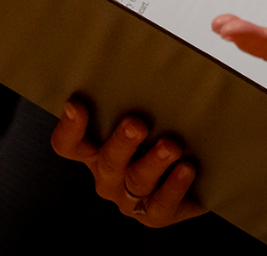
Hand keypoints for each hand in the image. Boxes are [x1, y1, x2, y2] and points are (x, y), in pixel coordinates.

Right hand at [50, 98, 205, 226]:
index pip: (68, 144)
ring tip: (171, 146)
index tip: (76, 104)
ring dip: (153, 163)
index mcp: (95, 150)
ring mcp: (130, 197)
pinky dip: (173, 187)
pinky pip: (160, 206)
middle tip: (136, 124)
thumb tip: (146, 52)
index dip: (69, 127)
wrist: (198, 171)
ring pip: (136, 182)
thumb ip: (137, 93)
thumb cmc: (163, 130)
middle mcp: (108, 175)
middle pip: (106, 162)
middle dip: (121, 144)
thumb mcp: (147, 111)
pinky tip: (186, 169)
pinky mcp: (156, 214)